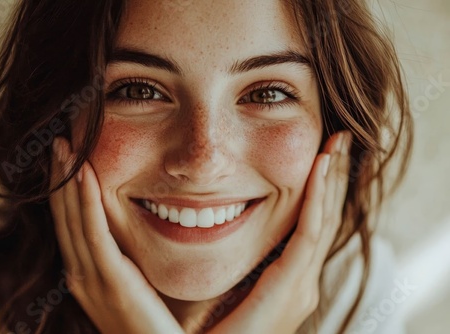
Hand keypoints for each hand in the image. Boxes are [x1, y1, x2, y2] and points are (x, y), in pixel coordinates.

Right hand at [49, 137, 183, 333]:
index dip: (64, 190)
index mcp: (87, 275)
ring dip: (67, 181)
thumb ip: (131, 259)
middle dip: (60, 178)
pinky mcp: (112, 281)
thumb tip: (142, 231)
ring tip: (64, 146)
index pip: (70, 224)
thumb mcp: (136, 286)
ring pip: (73, 219)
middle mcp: (82, 275)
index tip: (66, 159)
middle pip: (65, 216)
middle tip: (59, 142)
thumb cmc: (156, 326)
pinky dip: (86, 202)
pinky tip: (85, 174)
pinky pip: (94, 234)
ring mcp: (92, 279)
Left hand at [206, 131, 351, 333]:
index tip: (321, 154)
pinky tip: (321, 166)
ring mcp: (302, 283)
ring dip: (331, 177)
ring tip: (337, 142)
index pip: (311, 224)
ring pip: (323, 218)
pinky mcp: (293, 284)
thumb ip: (236, 260)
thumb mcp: (232, 286)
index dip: (319, 189)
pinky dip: (317, 196)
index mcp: (289, 279)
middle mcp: (303, 279)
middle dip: (334, 175)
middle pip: (325, 216)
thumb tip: (211, 224)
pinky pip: (309, 232)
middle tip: (339, 138)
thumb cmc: (216, 333)